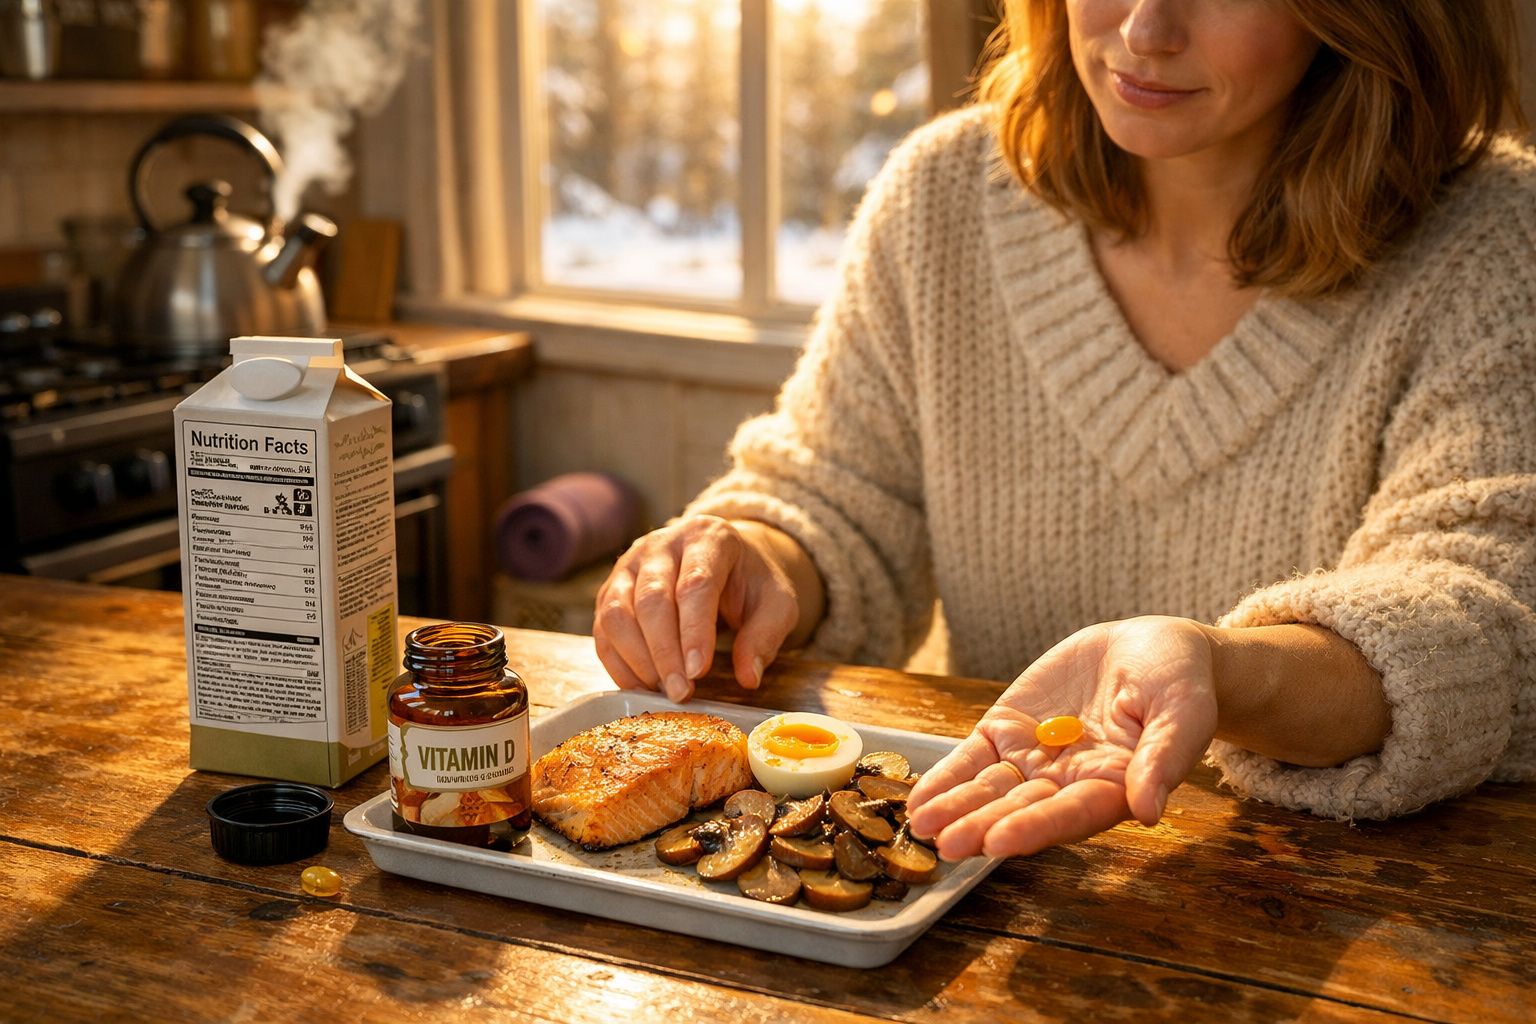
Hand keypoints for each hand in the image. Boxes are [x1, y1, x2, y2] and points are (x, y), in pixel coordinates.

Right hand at [593, 515, 800, 701]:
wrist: (725, 563)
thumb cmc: (750, 584)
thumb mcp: (777, 603)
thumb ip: (765, 636)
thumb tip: (748, 677)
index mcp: (708, 537)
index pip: (695, 584)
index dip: (695, 631)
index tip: (700, 672)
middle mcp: (661, 544)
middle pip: (652, 599)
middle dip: (665, 653)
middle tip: (681, 692)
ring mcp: (629, 565)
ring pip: (618, 613)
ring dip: (639, 660)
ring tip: (665, 690)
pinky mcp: (610, 591)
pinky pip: (604, 631)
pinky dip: (619, 664)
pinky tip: (643, 687)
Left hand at [906, 616, 1218, 859]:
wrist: (1150, 648)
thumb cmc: (1179, 683)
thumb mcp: (1183, 712)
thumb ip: (1163, 758)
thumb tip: (1150, 809)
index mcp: (1115, 788)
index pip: (1072, 814)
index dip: (1036, 827)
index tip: (1001, 842)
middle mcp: (1069, 783)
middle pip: (1021, 809)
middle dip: (983, 826)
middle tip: (947, 843)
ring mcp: (1034, 758)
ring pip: (990, 789)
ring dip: (956, 808)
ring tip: (921, 826)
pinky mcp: (1008, 731)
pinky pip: (972, 758)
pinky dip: (946, 776)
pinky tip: (919, 798)